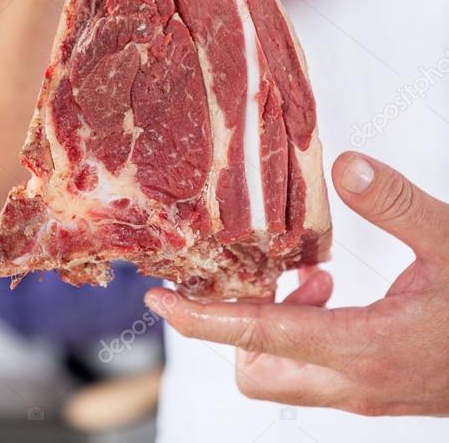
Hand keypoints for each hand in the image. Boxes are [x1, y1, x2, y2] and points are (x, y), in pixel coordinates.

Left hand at [146, 153, 448, 415]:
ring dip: (273, 325)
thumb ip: (397, 203)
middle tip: (254, 268)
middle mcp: (353, 384)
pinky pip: (313, 369)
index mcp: (363, 349)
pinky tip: (335, 288)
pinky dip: (303, 330)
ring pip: (283, 373)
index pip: (258, 335)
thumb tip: (346, 164)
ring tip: (309, 274)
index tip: (160, 300)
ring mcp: (365, 394)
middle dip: (234, 323)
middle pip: (255, 368)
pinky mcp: (377, 391)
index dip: (202, 318)